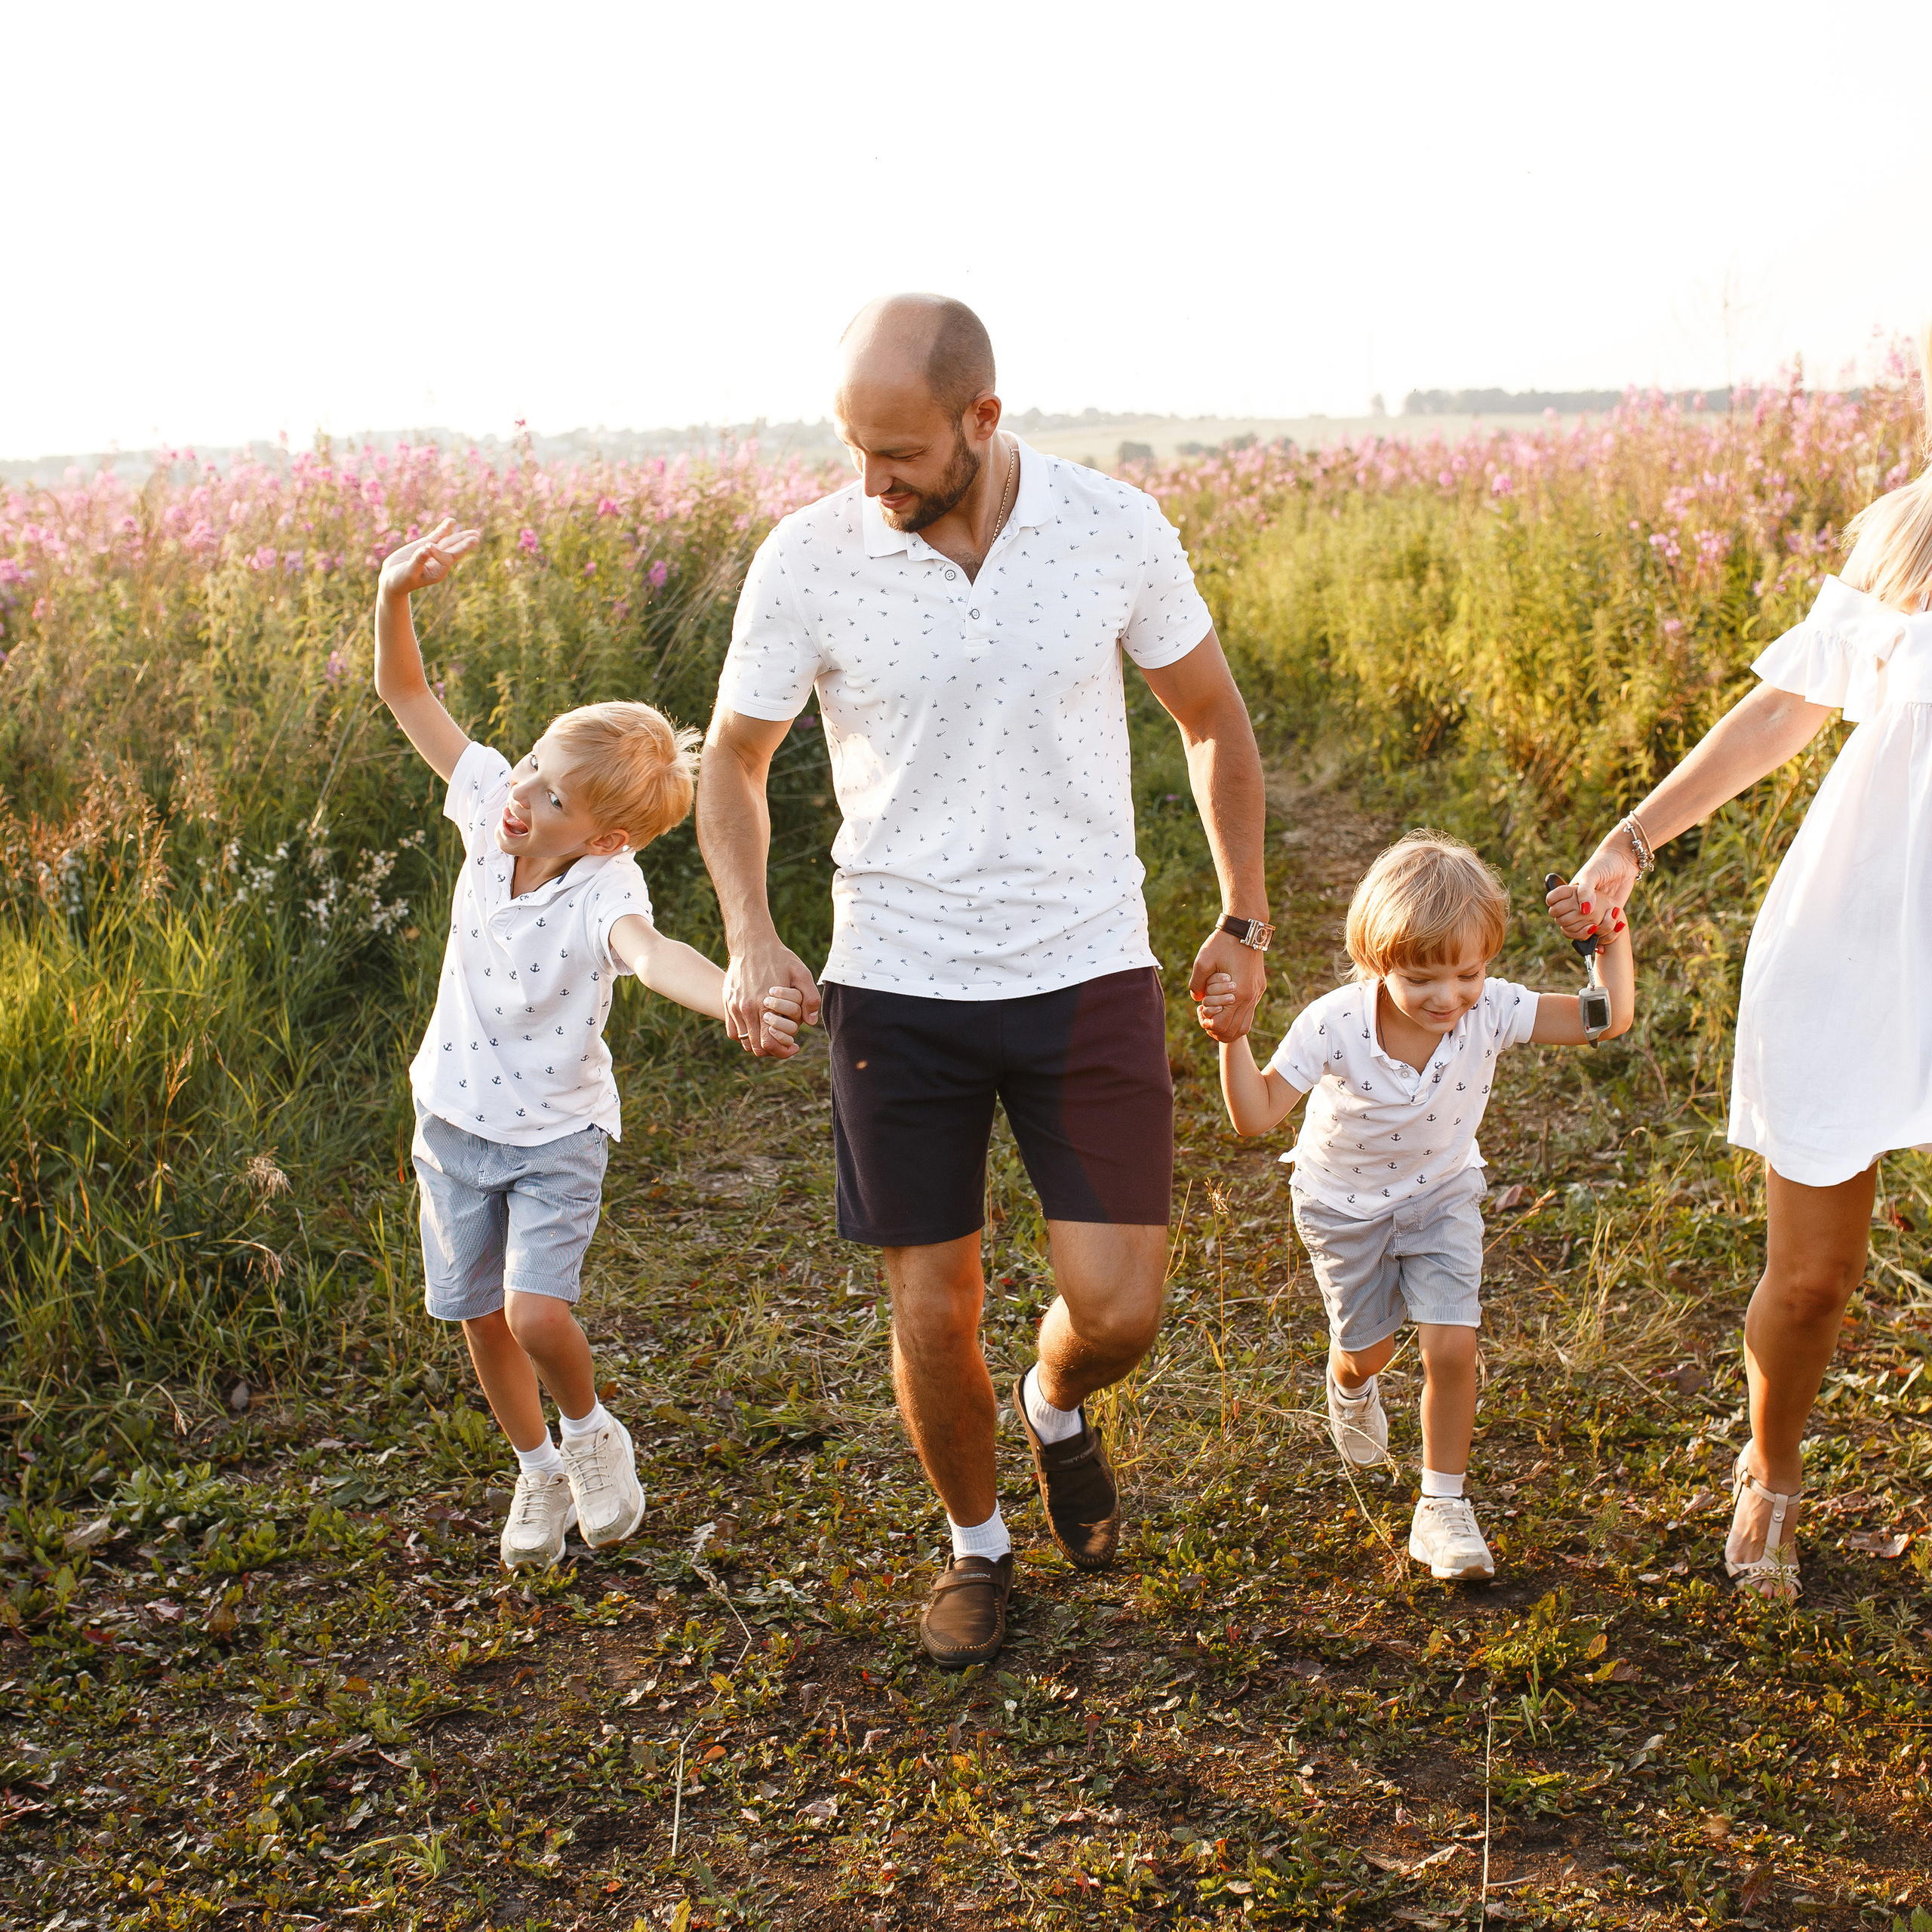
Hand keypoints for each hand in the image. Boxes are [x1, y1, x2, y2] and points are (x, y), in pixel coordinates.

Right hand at [378, 516, 481, 599]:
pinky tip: (452, 521)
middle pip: (454, 550)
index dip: (438, 551)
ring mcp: (433, 553)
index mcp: (438, 572)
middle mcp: (439, 562)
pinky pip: (437, 536)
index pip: (445, 558)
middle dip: (464, 543)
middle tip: (477, 536)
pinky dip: (444, 529)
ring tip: (474, 532)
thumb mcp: (408, 572)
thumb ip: (418, 561)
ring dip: (459, 536)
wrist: (391, 579)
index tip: (426, 547)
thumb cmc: (400, 580)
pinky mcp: (425, 545)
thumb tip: (427, 548)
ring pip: (448, 542)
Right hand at [722, 939, 819, 1056]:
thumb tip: (810, 1022)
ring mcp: (734, 1006)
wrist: (751, 942)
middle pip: (755, 1047)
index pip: (768, 1044)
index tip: (793, 1047)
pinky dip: (744, 1035)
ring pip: (743, 1041)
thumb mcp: (801, 973)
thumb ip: (809, 998)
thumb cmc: (779, 958)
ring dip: (757, 1043)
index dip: (782, 1051)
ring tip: (771, 1036)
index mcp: (764, 1005)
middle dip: (771, 1050)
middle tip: (783, 1044)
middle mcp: (746, 1009)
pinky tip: (757, 1027)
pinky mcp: (728, 1002)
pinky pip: (732, 1031)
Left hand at [1189, 928, 1265, 1040]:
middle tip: (1206, 1019)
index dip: (1207, 1023)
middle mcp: (1251, 997)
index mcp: (1238, 993)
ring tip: (1216, 1014)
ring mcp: (1257, 993)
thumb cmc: (1222, 943)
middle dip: (1218, 1031)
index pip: (1222, 1026)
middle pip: (1235, 1031)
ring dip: (1229, 1026)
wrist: (1245, 928)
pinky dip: (1237, 1014)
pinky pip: (1250, 1010)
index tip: (1200, 1010)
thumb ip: (1196, 984)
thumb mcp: (1202, 962)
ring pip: (1245, 1024)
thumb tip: (1197, 999)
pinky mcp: (1259, 987)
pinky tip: (1225, 1002)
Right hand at [1546, 829, 1638, 942]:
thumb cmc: (1604, 863)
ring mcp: (1589, 911)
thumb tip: (1584, 912)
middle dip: (1573, 923)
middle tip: (1586, 916)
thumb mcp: (1592, 875)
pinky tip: (1607, 928)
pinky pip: (1597, 932)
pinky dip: (1601, 934)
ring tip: (1597, 925)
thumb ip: (1585, 892)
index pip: (1552, 904)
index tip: (1567, 907)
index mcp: (1568, 892)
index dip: (1555, 909)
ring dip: (1586, 931)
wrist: (1624, 862)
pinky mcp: (1604, 917)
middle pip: (1563, 921)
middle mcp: (1576, 903)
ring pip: (1578, 929)